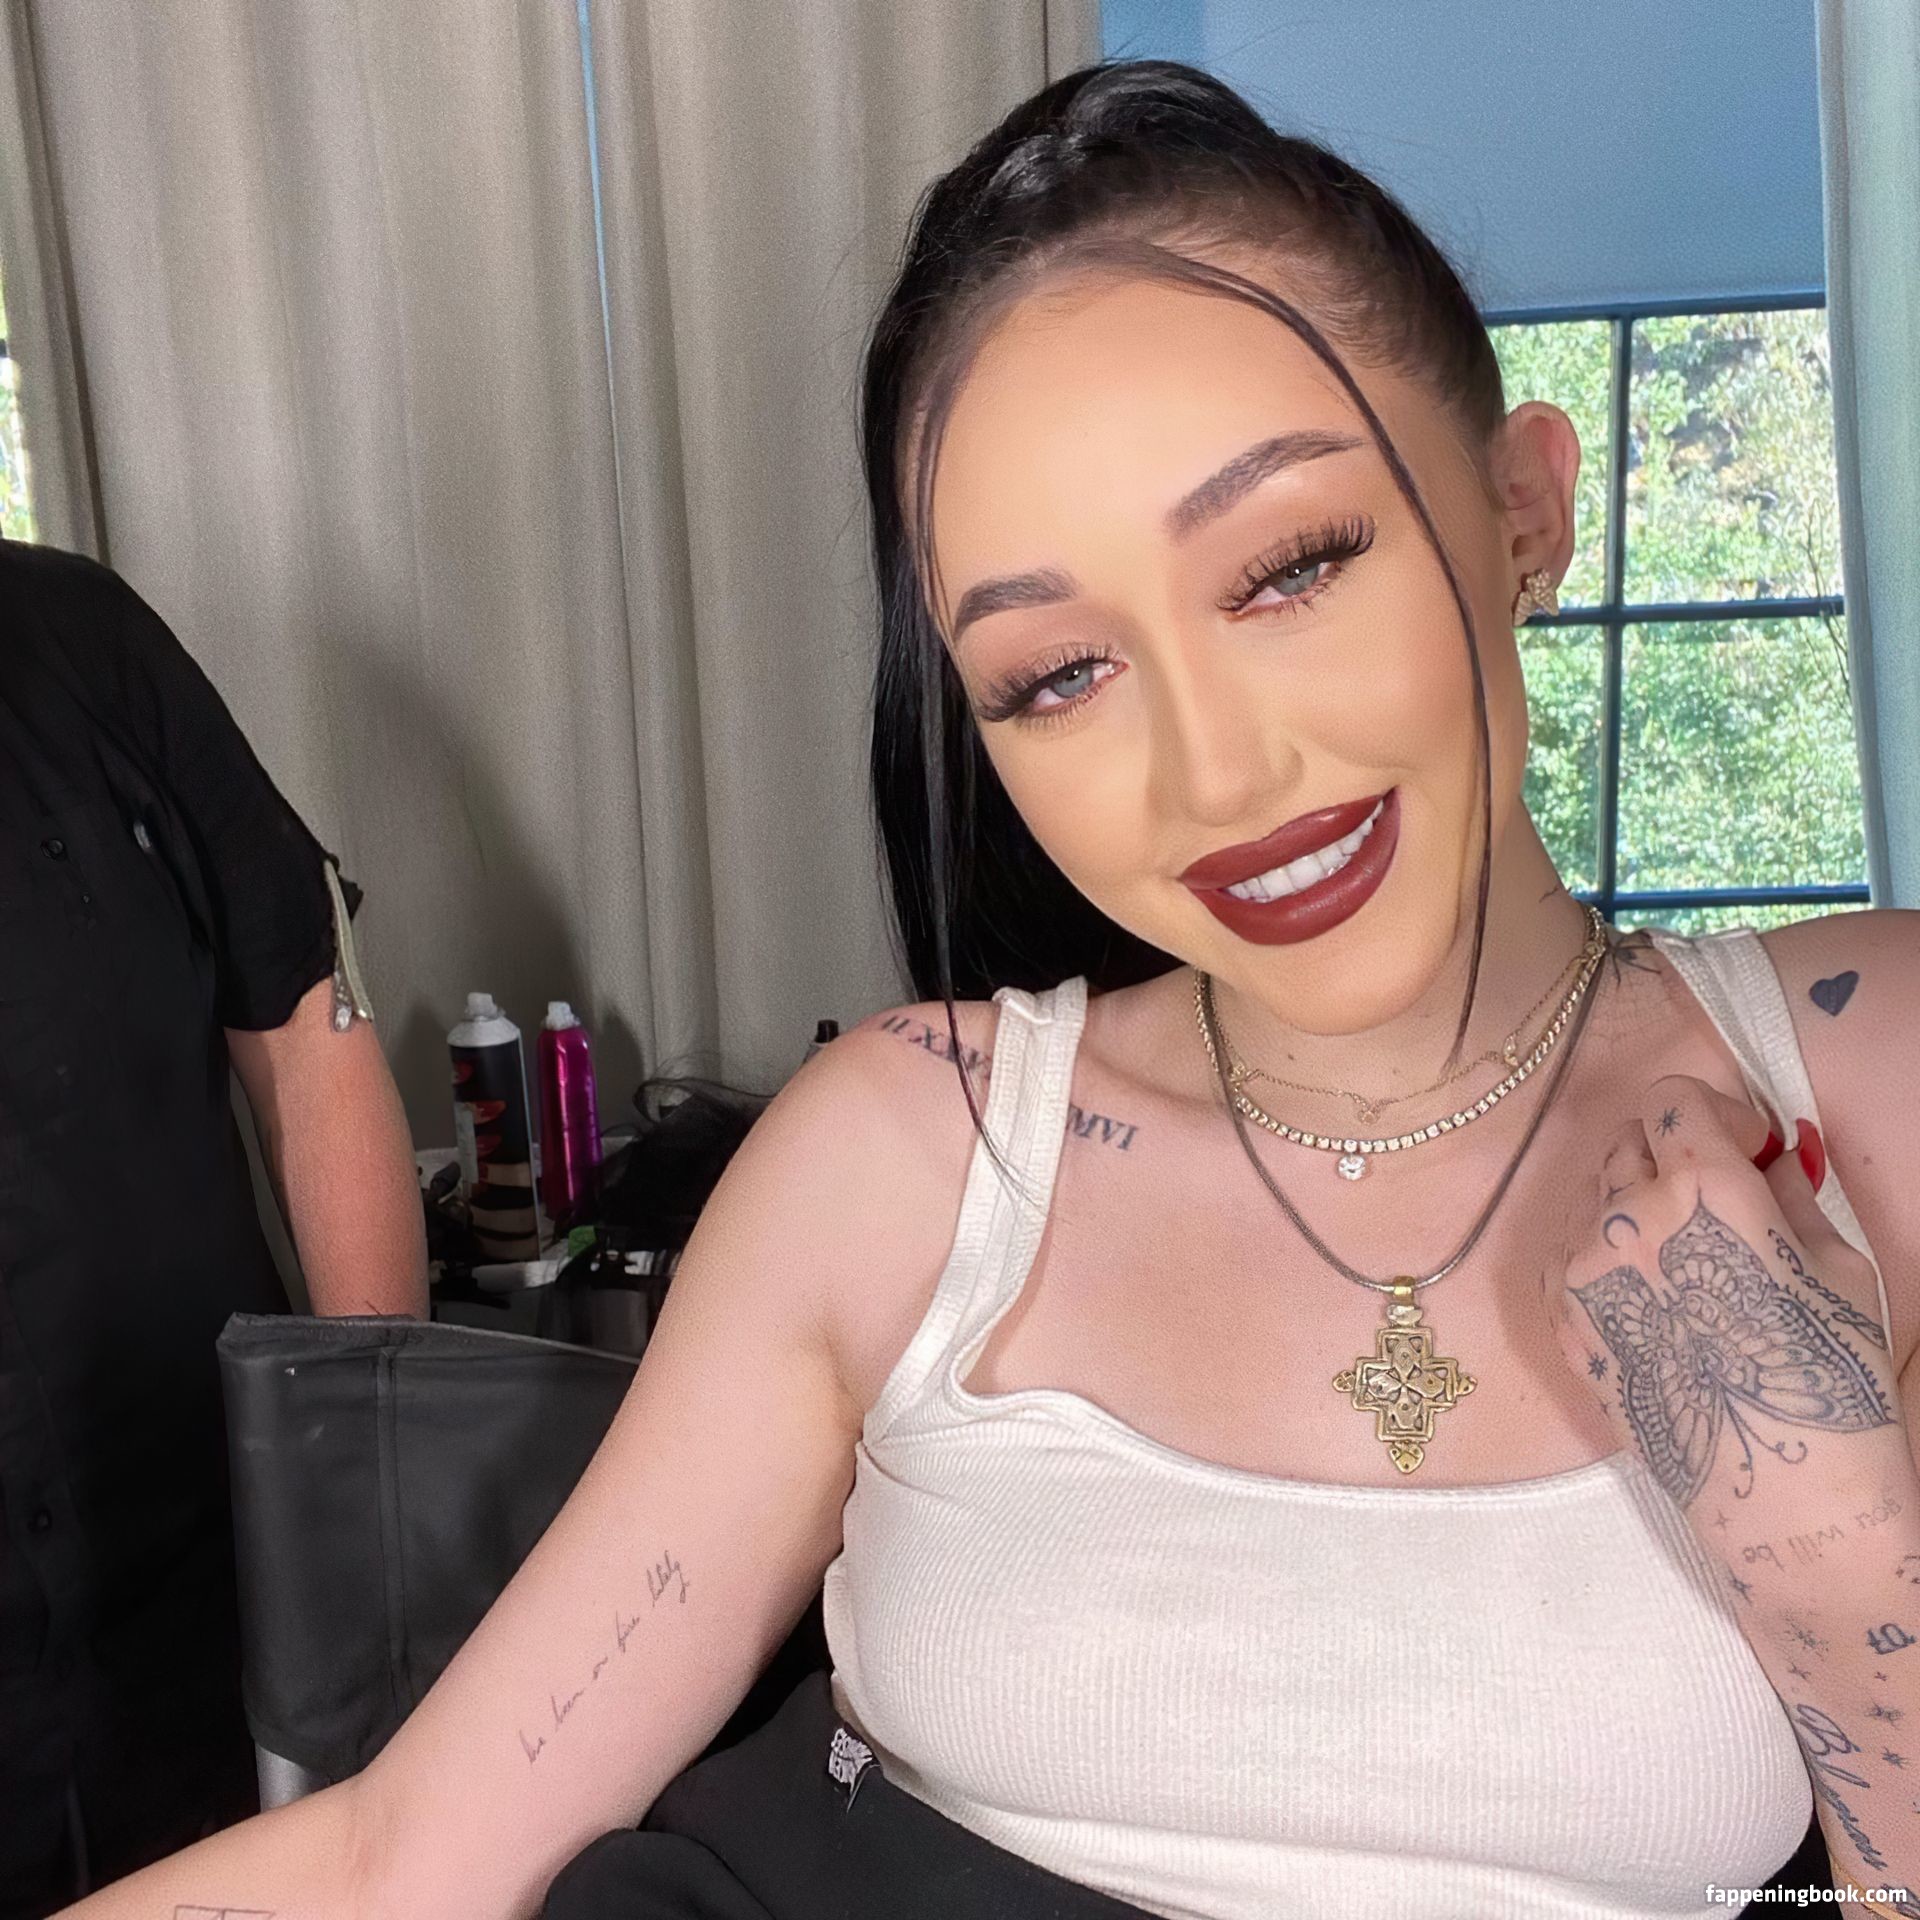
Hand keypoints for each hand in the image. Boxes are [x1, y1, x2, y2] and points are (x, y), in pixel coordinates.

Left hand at [1550, 1074, 1902, 1523]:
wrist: (1781, 1488)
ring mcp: (1584, 1270)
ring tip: (1686, 1256)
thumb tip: (1772, 1151)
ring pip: (1594, 1195)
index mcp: (1703, 1191)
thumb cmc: (1827, 1375)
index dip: (1710, 1112)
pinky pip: (1569, 1251)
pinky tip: (1653, 1292)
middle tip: (1715, 1196)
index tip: (1742, 1145)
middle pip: (1628, 1140)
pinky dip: (1603, 1252)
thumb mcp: (1835, 1265)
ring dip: (1635, 1202)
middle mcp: (1628, 1218)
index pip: (1671, 1098)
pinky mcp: (1563, 1318)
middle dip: (1672, 1151)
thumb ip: (1789, 1191)